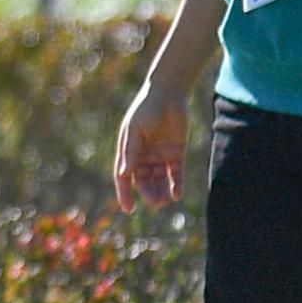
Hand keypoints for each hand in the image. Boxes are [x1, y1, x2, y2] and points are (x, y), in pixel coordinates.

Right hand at [111, 77, 191, 209]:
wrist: (169, 94)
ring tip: (167, 200)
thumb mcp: (136, 130)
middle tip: (155, 203)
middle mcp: (143, 157)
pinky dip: (176, 185)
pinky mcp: (176, 154)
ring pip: (160, 181)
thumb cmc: (147, 109)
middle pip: (144, 182)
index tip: (128, 208)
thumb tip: (124, 174)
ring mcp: (160, 157)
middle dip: (148, 193)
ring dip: (162, 192)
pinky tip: (178, 194)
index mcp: (129, 152)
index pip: (124, 177)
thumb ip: (131, 152)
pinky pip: (176, 174)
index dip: (124, 193)